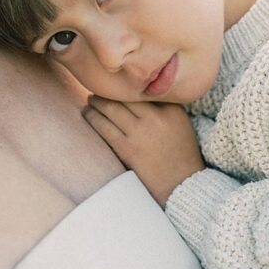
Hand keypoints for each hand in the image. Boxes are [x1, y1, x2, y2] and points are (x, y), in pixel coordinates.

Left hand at [82, 96, 204, 205]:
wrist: (181, 185)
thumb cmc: (180, 152)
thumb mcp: (180, 122)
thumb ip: (163, 104)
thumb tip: (137, 91)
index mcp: (171, 109)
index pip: (142, 90)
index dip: (126, 85)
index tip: (117, 83)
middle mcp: (155, 118)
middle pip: (124, 96)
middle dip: (107, 91)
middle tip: (97, 88)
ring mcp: (140, 133)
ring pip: (111, 109)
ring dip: (96, 102)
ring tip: (91, 100)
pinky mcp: (127, 149)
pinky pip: (104, 127)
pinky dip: (92, 117)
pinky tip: (87, 113)